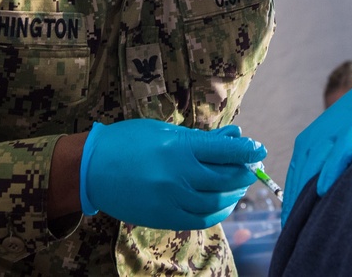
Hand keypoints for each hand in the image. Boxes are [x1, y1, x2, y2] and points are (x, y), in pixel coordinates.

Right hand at [80, 119, 265, 229]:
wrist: (92, 168)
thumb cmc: (128, 142)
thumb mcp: (165, 132)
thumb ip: (201, 139)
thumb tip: (234, 138)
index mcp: (178, 149)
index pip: (225, 152)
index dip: (247, 151)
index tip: (259, 149)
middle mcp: (178, 176)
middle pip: (225, 179)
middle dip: (242, 172)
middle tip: (249, 167)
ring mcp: (171, 200)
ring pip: (216, 202)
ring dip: (233, 194)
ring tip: (238, 186)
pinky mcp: (164, 218)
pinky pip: (201, 220)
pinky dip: (218, 212)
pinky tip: (223, 204)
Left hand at [281, 55, 351, 224]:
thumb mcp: (340, 145)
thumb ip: (328, 168)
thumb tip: (320, 201)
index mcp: (308, 143)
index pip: (292, 181)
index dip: (290, 207)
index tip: (289, 232)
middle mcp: (315, 138)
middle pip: (298, 179)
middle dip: (296, 208)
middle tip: (295, 237)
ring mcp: (334, 132)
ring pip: (313, 167)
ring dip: (306, 196)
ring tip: (304, 226)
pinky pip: (339, 151)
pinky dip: (330, 169)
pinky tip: (324, 189)